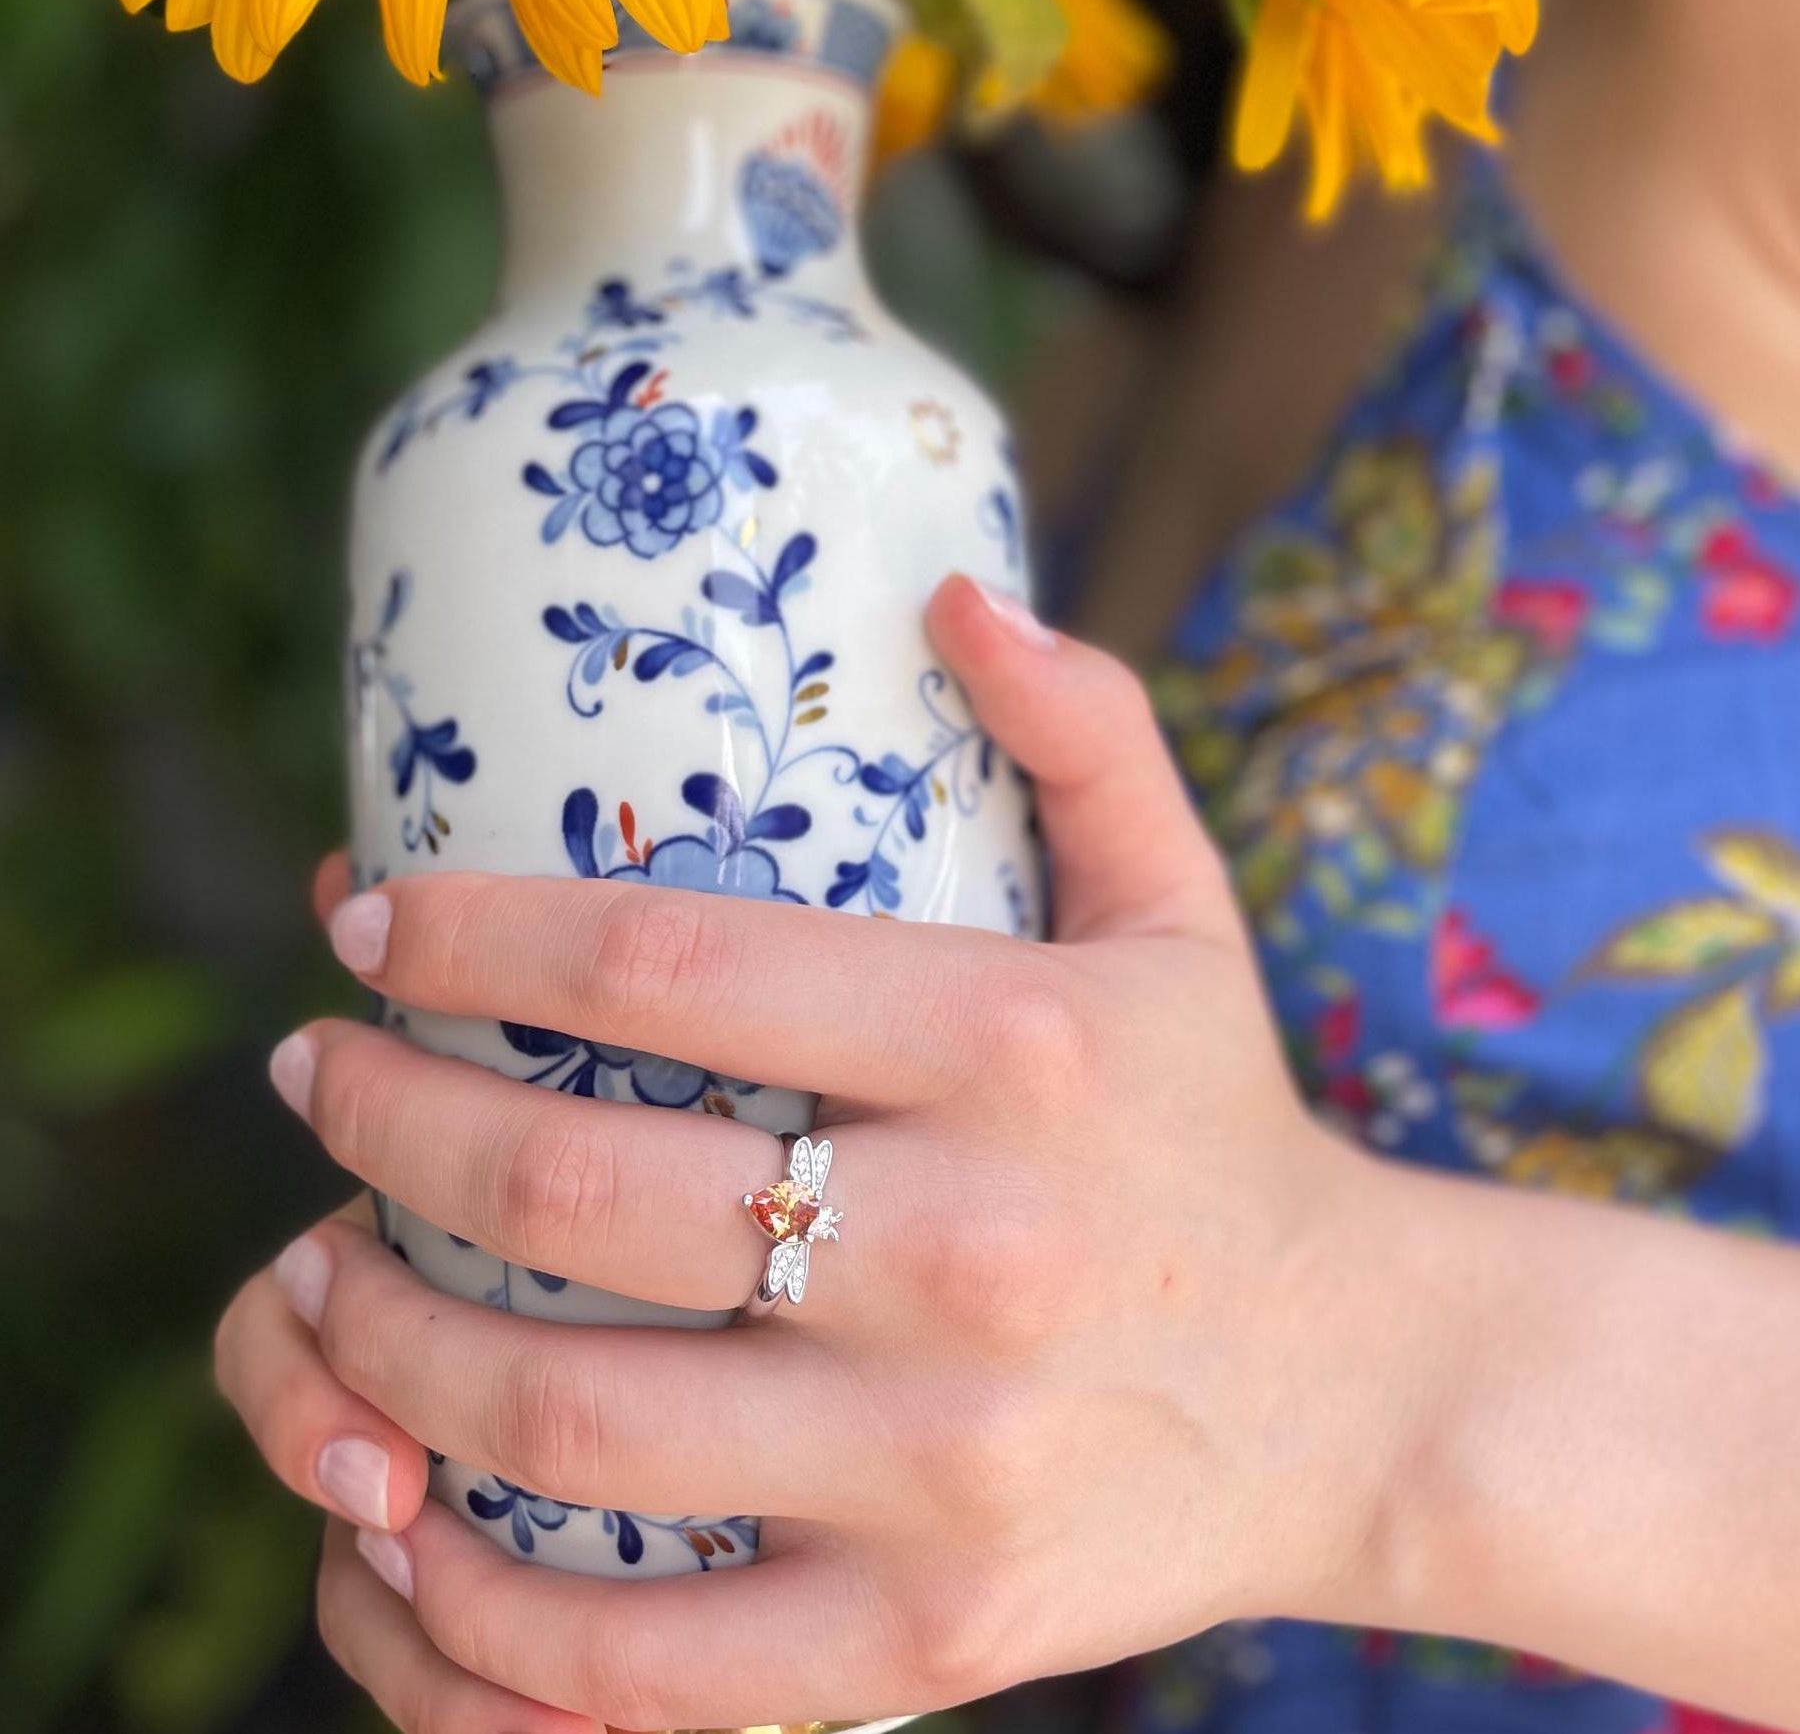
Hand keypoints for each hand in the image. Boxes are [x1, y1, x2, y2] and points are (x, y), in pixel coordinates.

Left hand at [218, 576, 1428, 1729]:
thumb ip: (1087, 731)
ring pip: (566, 1419)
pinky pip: (636, 1663)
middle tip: (315, 1079)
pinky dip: (467, 1610)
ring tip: (313, 1277)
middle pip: (578, 1187)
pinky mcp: (926, 1639)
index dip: (471, 935)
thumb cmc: (1220, 1126)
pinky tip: (383, 1524)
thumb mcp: (1183, 910)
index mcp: (1017, 1046)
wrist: (1362, 1397)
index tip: (367, 920)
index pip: (671, 965)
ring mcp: (942, 1466)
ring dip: (381, 1346)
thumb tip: (955, 584)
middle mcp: (974, 1252)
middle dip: (387, 1124)